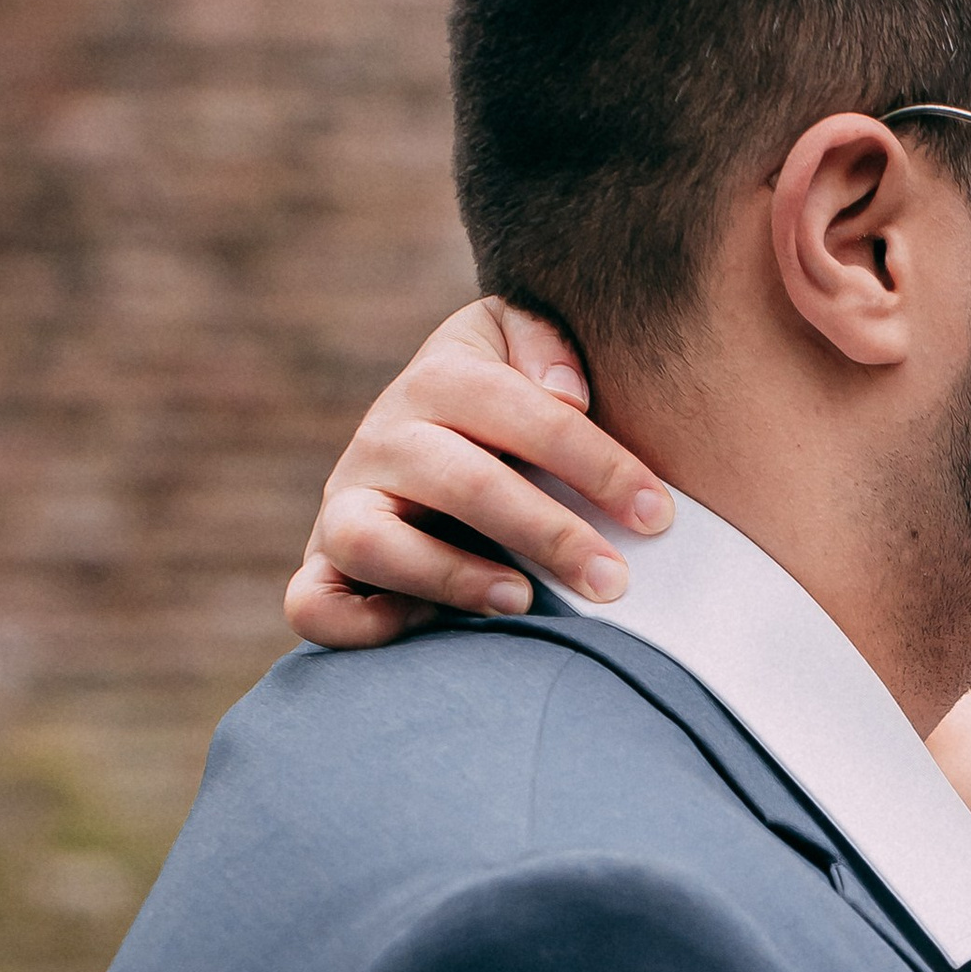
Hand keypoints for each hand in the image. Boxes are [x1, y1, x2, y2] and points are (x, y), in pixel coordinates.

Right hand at [284, 300, 674, 648]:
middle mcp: (384, 439)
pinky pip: (313, 605)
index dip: (591, 460)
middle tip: (613, 581)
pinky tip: (428, 628)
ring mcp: (346, 504)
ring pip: (371, 538)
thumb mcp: (524, 351)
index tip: (657, 514)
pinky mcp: (326, 569)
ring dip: (449, 575)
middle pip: (457, 479)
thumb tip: (566, 393)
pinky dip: (358, 625)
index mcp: (442, 380)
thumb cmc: (512, 414)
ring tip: (523, 601)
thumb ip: (544, 342)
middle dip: (545, 532)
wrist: (442, 451)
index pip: (514, 407)